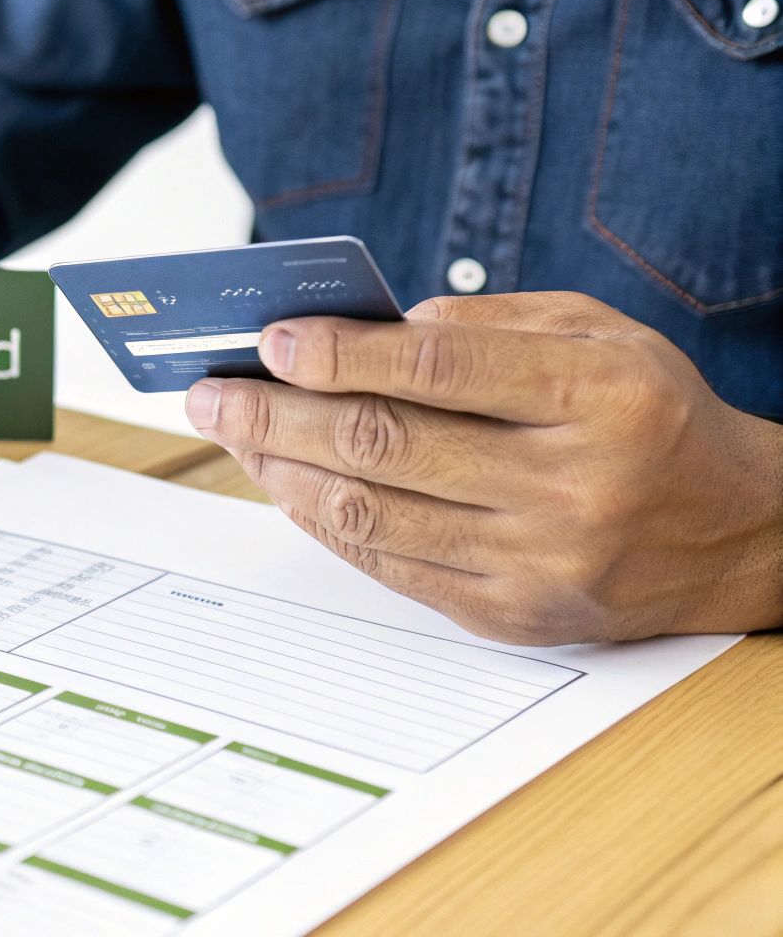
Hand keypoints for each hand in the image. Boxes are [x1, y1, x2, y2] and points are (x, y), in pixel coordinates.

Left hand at [183, 291, 782, 644]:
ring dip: (280, 471)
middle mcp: (571, 486)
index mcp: (600, 396)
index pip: (439, 367)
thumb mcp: (596, 334)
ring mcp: (539, 562)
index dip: (342, 351)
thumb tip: (361, 330)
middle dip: (276, 414)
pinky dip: (323, 520)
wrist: (738, 534)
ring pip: (370, 513)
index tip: (272, 338)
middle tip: (210, 392)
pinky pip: (388, 565)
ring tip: (233, 434)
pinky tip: (285, 484)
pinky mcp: (513, 616)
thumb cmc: (649, 414)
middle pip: (384, 445)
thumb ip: (484, 324)